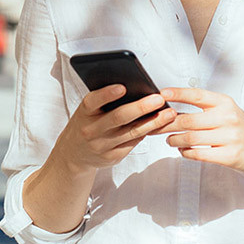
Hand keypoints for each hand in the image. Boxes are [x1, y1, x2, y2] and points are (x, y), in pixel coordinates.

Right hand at [54, 85, 175, 172]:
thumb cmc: (86, 123)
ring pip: (131, 132)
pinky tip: (160, 125)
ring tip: (169, 113)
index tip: (123, 86)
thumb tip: (135, 88)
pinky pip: (133, 143)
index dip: (107, 94)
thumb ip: (104, 101)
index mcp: (83, 113)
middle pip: (118, 117)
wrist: (74, 154)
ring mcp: (101, 146)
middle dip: (141, 107)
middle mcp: (91, 130)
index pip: (93, 101)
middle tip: (159, 99)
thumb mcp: (88, 111)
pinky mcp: (112, 157)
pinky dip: (147, 132)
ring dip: (153, 122)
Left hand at [152, 88, 243, 174]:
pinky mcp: (230, 156)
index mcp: (225, 102)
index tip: (161, 93)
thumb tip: (170, 106)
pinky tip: (183, 150)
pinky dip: (186, 153)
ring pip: (191, 138)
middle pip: (188, 120)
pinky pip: (199, 154)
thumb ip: (204, 108)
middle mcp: (228, 117)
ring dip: (174, 140)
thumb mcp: (226, 110)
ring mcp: (230, 137)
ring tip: (169, 140)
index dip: (177, 93)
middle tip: (155, 126)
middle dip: (167, 123)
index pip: (197, 95)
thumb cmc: (239, 127)